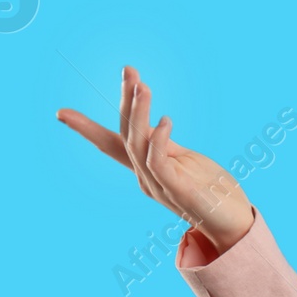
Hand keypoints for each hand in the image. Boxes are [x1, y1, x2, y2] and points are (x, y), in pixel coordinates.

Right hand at [56, 65, 253, 254]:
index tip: (61, 113)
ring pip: (138, 143)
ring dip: (139, 112)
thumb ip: (166, 146)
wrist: (235, 226)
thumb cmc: (214, 192)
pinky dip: (158, 138)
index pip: (113, 143)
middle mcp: (146, 177)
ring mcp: (159, 185)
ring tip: (144, 86)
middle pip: (125, 134)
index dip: (88, 128)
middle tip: (128, 70)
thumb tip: (153, 124)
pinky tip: (166, 120)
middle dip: (126, 101)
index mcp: (146, 169)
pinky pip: (157, 161)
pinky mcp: (176, 190)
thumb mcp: (187, 161)